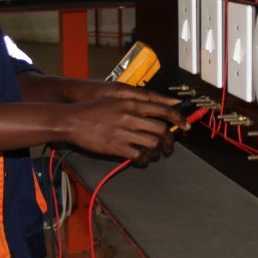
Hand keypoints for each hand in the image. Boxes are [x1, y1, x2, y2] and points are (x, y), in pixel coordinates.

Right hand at [60, 96, 187, 164]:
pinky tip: (141, 159)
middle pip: (161, 129)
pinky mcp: (116, 146)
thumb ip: (134, 102)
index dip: (178, 118)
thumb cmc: (92, 109)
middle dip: (169, 140)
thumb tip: (153, 107)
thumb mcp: (114, 98)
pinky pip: (138, 155)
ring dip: (157, 151)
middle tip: (168, 145)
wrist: (72, 120)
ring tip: (155, 154)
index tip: (186, 125)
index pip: (162, 110)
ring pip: (152, 143)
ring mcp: (123, 132)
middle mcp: (129, 116)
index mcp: (130, 102)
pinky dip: (144, 159)